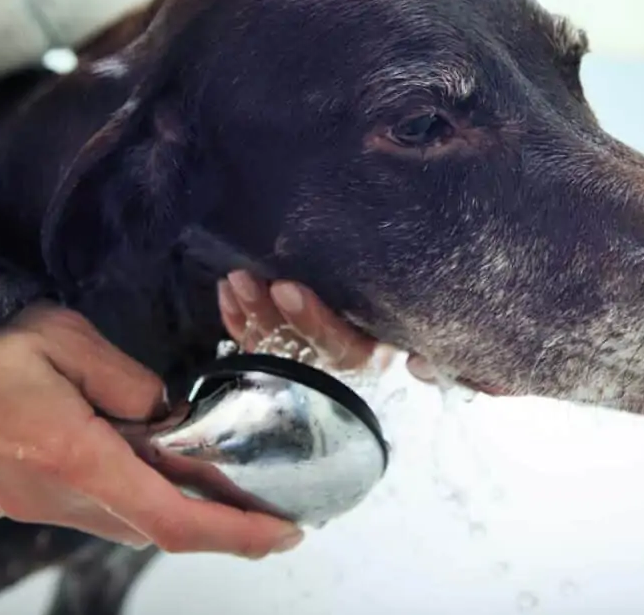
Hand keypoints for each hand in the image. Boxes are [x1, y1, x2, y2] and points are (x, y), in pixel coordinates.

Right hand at [0, 305, 302, 557]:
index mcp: (75, 458)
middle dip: (217, 524)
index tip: (284, 532)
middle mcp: (54, 497)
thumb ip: (127, 379)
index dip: (237, 533)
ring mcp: (30, 505)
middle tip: (264, 509)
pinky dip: (128, 494)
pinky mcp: (12, 498)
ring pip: (120, 520)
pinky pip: (87, 507)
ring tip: (213, 481)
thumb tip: (163, 412)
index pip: (174, 518)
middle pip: (154, 527)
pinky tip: (138, 462)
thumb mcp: (63, 338)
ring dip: (170, 507)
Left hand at [217, 270, 437, 381]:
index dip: (312, 320)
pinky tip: (226, 293)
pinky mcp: (288, 355)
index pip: (343, 347)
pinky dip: (239, 321)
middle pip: (300, 349)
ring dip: (250, 313)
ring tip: (233, 279)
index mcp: (377, 353)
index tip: (285, 288)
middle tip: (244, 278)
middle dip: (269, 315)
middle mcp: (343, 365)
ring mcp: (314, 363)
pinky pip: (257, 345)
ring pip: (276, 347)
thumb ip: (417, 330)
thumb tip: (417, 360)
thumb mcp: (407, 317)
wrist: (407, 306)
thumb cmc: (409, 299)